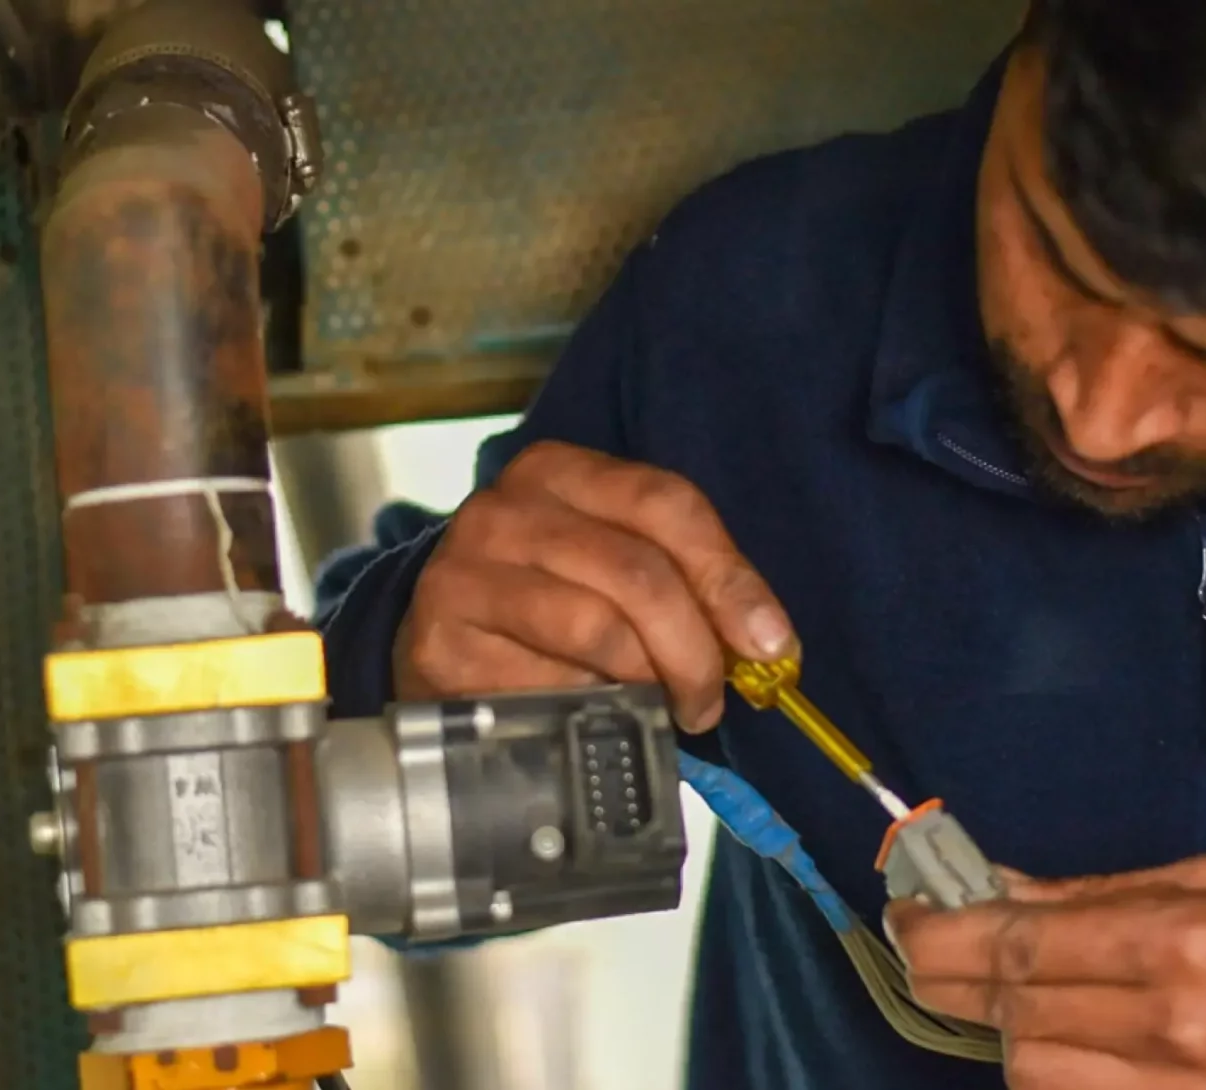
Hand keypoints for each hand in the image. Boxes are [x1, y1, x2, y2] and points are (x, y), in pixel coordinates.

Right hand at [396, 440, 794, 729]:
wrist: (435, 640)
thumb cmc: (545, 601)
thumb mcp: (611, 562)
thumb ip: (683, 581)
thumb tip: (766, 643)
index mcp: (557, 470)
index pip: (665, 504)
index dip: (729, 576)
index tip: (770, 642)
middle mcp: (502, 511)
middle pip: (636, 572)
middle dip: (695, 647)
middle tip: (711, 699)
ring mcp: (463, 575)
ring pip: (595, 628)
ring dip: (649, 682)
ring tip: (662, 708)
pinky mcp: (440, 645)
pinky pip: (546, 684)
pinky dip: (588, 707)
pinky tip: (591, 711)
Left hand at [886, 855, 1205, 1089]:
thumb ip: (1096, 892)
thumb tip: (995, 889)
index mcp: (1182, 945)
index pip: (1023, 946)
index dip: (946, 933)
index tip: (908, 912)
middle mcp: (1170, 1026)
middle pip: (1013, 1012)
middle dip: (951, 976)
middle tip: (922, 945)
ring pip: (1030, 1071)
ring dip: (1002, 1030)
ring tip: (1010, 994)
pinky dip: (1046, 1074)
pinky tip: (1054, 1041)